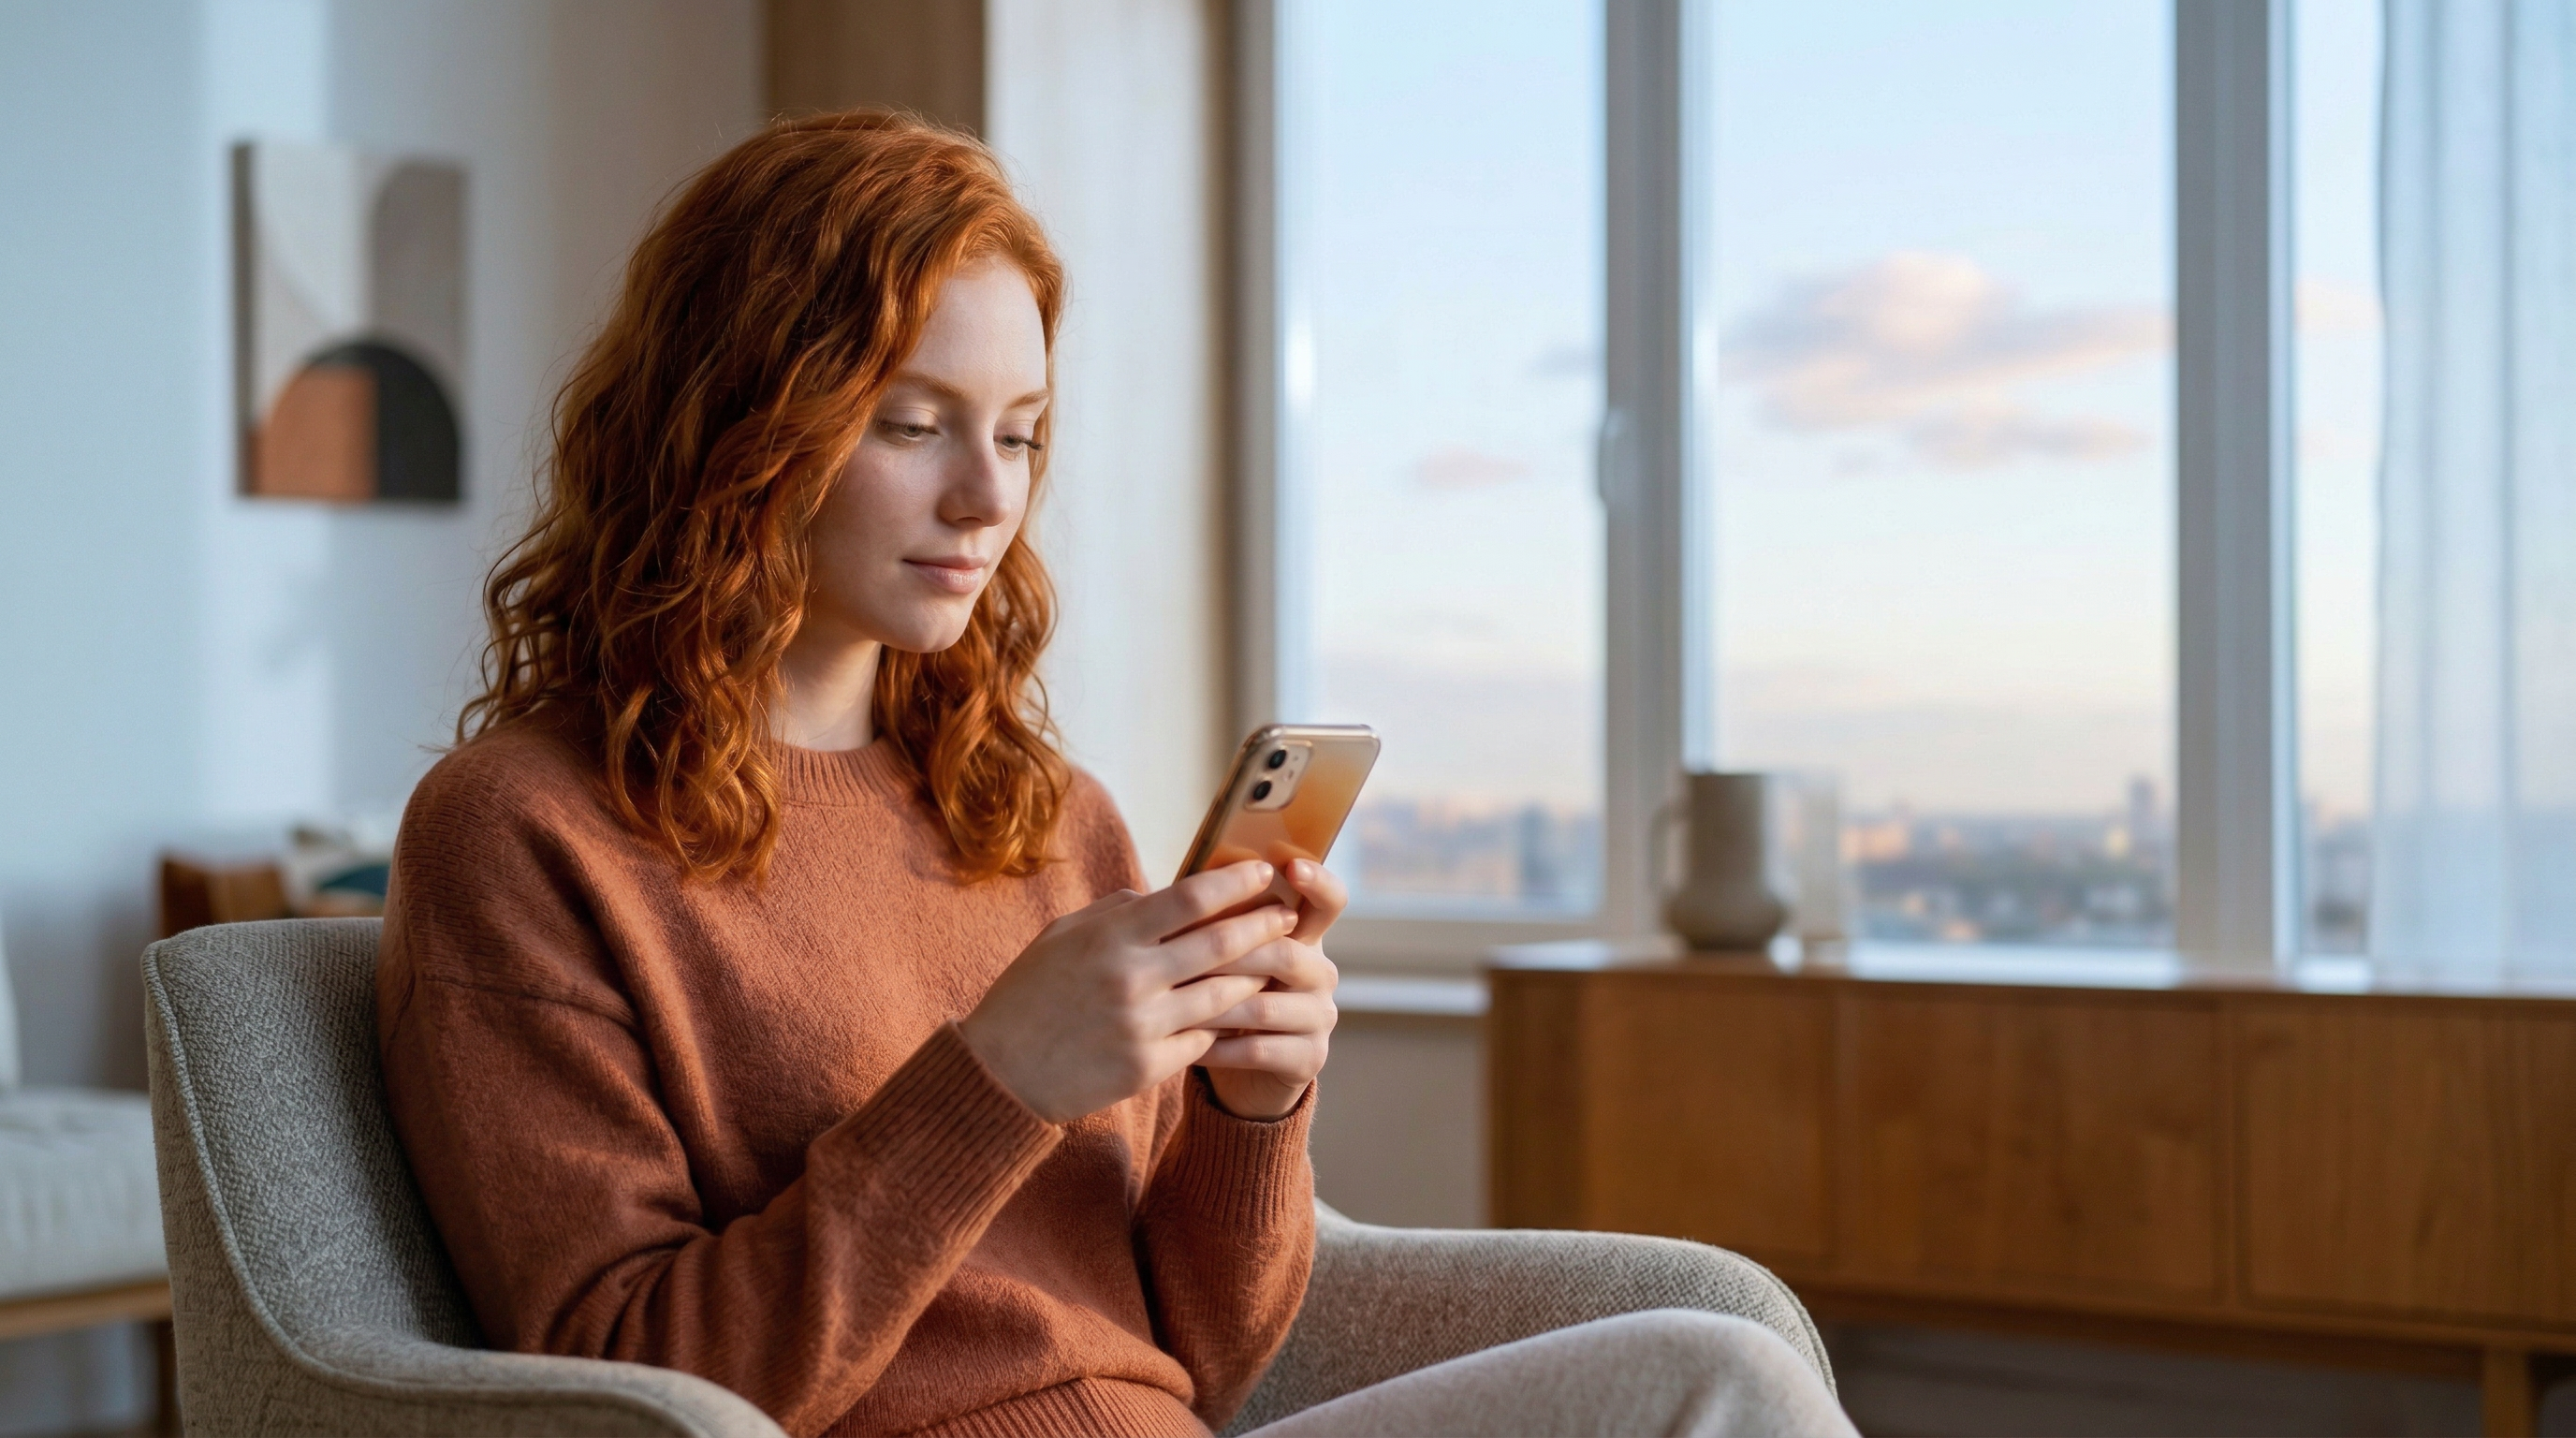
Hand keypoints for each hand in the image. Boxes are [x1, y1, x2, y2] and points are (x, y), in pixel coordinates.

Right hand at [958, 861, 1295, 1122]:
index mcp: (1110, 937)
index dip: (1235, 882)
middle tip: (1287, 916)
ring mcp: (1142, 1026)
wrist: (999, 1074)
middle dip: (1262, 926)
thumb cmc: (1028, 996)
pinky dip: (1218, 1025)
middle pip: (1220, 944)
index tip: (1264, 872)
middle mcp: (1131, 978)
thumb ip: (1117, 912)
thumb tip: (1169, 894)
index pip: (1190, 898)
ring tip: (1271, 963)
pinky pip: (1202, 1040)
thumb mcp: (1062, 937)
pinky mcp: (1147, 1069)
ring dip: (1252, 977)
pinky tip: (1231, 1014)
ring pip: (1222, 996)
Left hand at [1197, 858, 1346, 1119]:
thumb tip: (1176, 887)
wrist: (1244, 1071)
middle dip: (1231, 954)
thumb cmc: (1224, 998)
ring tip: (1174, 1002)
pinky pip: (1259, 1048)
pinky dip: (1219, 1046)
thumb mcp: (1226, 956)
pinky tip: (1187, 1042)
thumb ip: (1218, 923)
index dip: (1318, 882)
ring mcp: (1320, 1017)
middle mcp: (1321, 974)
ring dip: (1215, 1004)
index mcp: (1305, 938)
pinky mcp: (1309, 1059)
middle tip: (1183, 955)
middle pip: (1284, 953)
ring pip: (1265, 1005)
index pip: (1329, 902)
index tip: (1292, 866)